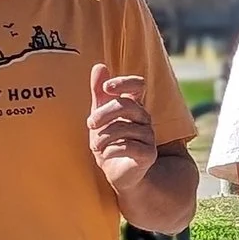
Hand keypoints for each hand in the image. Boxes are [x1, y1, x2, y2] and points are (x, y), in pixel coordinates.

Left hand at [87, 62, 157, 189]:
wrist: (117, 173)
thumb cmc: (109, 142)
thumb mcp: (100, 116)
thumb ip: (99, 94)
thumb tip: (99, 66)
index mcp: (133, 106)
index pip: (137, 85)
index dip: (124, 83)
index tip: (106, 88)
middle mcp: (144, 119)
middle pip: (127, 106)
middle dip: (104, 113)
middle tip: (89, 124)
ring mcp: (149, 137)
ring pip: (126, 128)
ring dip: (104, 136)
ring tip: (94, 146)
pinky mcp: (148, 154)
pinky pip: (130, 146)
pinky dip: (112, 150)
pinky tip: (105, 155)